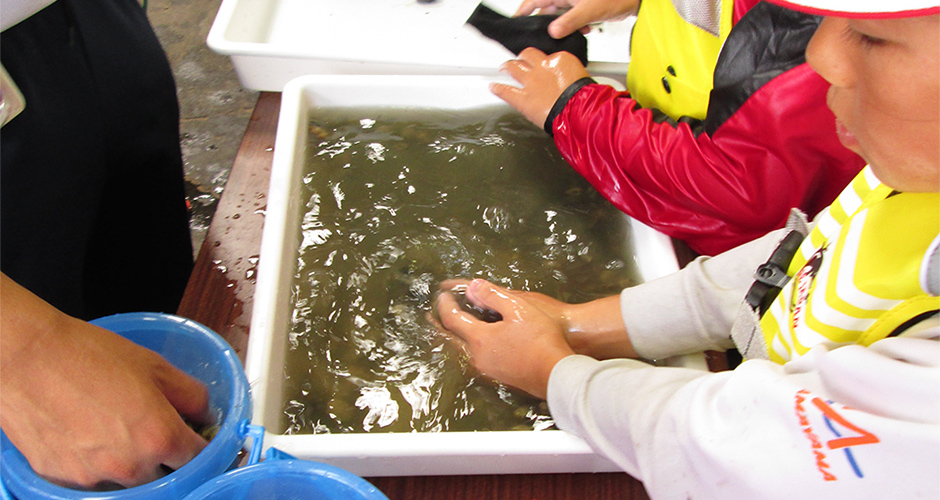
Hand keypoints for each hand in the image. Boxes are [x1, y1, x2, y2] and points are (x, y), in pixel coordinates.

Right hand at [1, 275, 209, 488]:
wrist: (28, 357)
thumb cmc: (88, 355)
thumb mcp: (155, 366)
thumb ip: (191, 395)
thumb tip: (206, 414)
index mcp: (159, 437)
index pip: (198, 459)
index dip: (200, 446)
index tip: (196, 439)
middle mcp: (129, 466)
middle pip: (165, 475)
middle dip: (166, 456)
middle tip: (154, 430)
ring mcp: (94, 476)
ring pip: (129, 482)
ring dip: (132, 464)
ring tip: (118, 431)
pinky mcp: (63, 479)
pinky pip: (94, 482)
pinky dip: (99, 467)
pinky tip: (92, 439)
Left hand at [439, 279, 637, 360]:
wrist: (558, 374)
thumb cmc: (541, 340)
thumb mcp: (518, 308)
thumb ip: (493, 295)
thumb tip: (472, 287)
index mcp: (480, 339)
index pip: (452, 320)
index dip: (445, 305)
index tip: (442, 294)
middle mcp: (478, 357)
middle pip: (450, 340)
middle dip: (439, 325)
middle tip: (430, 315)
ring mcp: (488, 369)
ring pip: (461, 351)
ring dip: (452, 338)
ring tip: (449, 329)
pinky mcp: (499, 376)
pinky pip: (474, 359)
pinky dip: (466, 347)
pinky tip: (474, 345)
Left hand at [490, 47, 590, 129]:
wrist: (579, 112)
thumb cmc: (585, 99)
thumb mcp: (583, 78)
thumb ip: (571, 76)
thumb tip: (569, 79)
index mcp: (560, 60)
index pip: (548, 55)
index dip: (544, 62)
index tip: (543, 66)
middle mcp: (543, 68)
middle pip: (527, 55)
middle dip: (523, 58)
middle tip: (520, 61)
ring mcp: (531, 82)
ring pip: (513, 67)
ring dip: (508, 67)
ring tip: (504, 68)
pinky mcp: (522, 98)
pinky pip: (505, 91)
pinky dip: (498, 88)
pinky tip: (493, 86)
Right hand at [515, 0, 639, 38]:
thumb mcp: (589, 11)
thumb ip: (569, 22)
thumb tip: (553, 32)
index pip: (534, 1)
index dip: (523, 12)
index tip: (515, 23)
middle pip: (546, 10)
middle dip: (549, 24)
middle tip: (549, 37)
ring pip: (559, 15)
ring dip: (565, 26)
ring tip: (575, 30)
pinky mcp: (582, 4)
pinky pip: (571, 16)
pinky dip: (575, 24)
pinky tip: (585, 28)